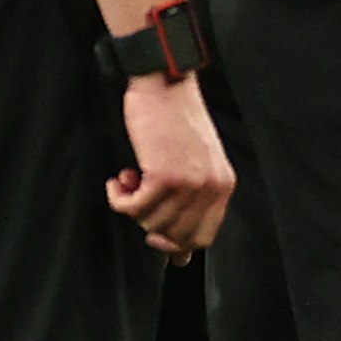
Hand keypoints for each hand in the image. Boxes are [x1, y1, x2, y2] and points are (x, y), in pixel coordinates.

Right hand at [109, 73, 235, 255]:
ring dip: (131, 206)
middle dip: (148, 224)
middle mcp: (211, 188)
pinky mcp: (164, 176)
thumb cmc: (174, 119)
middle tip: (137, 198)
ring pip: (150, 223)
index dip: (174, 242)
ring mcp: (190, 183)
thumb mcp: (194, 163)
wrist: (165, 82)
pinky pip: (132, 208)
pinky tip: (118, 181)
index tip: (153, 235)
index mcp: (223, 185)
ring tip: (130, 179)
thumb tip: (181, 257)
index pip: (202, 236)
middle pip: (174, 236)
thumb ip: (192, 205)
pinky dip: (118, 198)